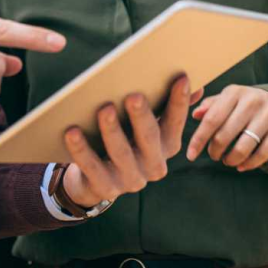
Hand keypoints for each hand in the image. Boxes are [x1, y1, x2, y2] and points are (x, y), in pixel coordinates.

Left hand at [61, 76, 196, 207]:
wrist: (96, 180)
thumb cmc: (125, 140)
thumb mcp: (146, 125)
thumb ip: (168, 107)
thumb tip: (195, 85)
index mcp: (167, 146)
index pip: (176, 122)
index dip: (180, 102)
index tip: (181, 78)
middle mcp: (153, 165)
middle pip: (149, 138)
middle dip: (142, 116)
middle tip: (134, 96)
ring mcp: (130, 180)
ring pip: (121, 153)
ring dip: (112, 130)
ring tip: (104, 109)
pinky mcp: (106, 189)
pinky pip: (92, 167)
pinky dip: (81, 149)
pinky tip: (72, 132)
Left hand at [186, 84, 267, 171]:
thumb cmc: (243, 105)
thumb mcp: (227, 100)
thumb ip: (210, 106)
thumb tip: (195, 114)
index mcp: (234, 92)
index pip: (211, 119)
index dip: (199, 140)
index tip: (190, 155)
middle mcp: (252, 100)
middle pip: (224, 135)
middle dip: (215, 151)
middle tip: (214, 155)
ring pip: (243, 148)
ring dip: (231, 160)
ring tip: (227, 160)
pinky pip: (262, 154)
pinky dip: (249, 164)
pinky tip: (241, 166)